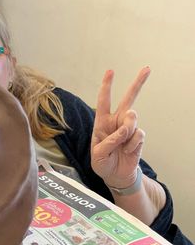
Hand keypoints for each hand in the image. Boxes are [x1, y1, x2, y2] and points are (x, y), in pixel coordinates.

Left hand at [91, 67, 149, 188]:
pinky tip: (127, 151)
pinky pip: (139, 134)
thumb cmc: (102, 163)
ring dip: (126, 131)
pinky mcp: (138, 138)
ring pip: (132, 118)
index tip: (110, 72)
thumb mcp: (98, 155)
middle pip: (128, 99)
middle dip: (137, 84)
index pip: (104, 101)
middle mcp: (116, 122)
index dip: (107, 86)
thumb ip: (109, 141)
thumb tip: (124, 129)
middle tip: (146, 69)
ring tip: (121, 145)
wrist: (115, 175)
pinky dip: (132, 144)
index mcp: (102, 123)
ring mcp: (128, 129)